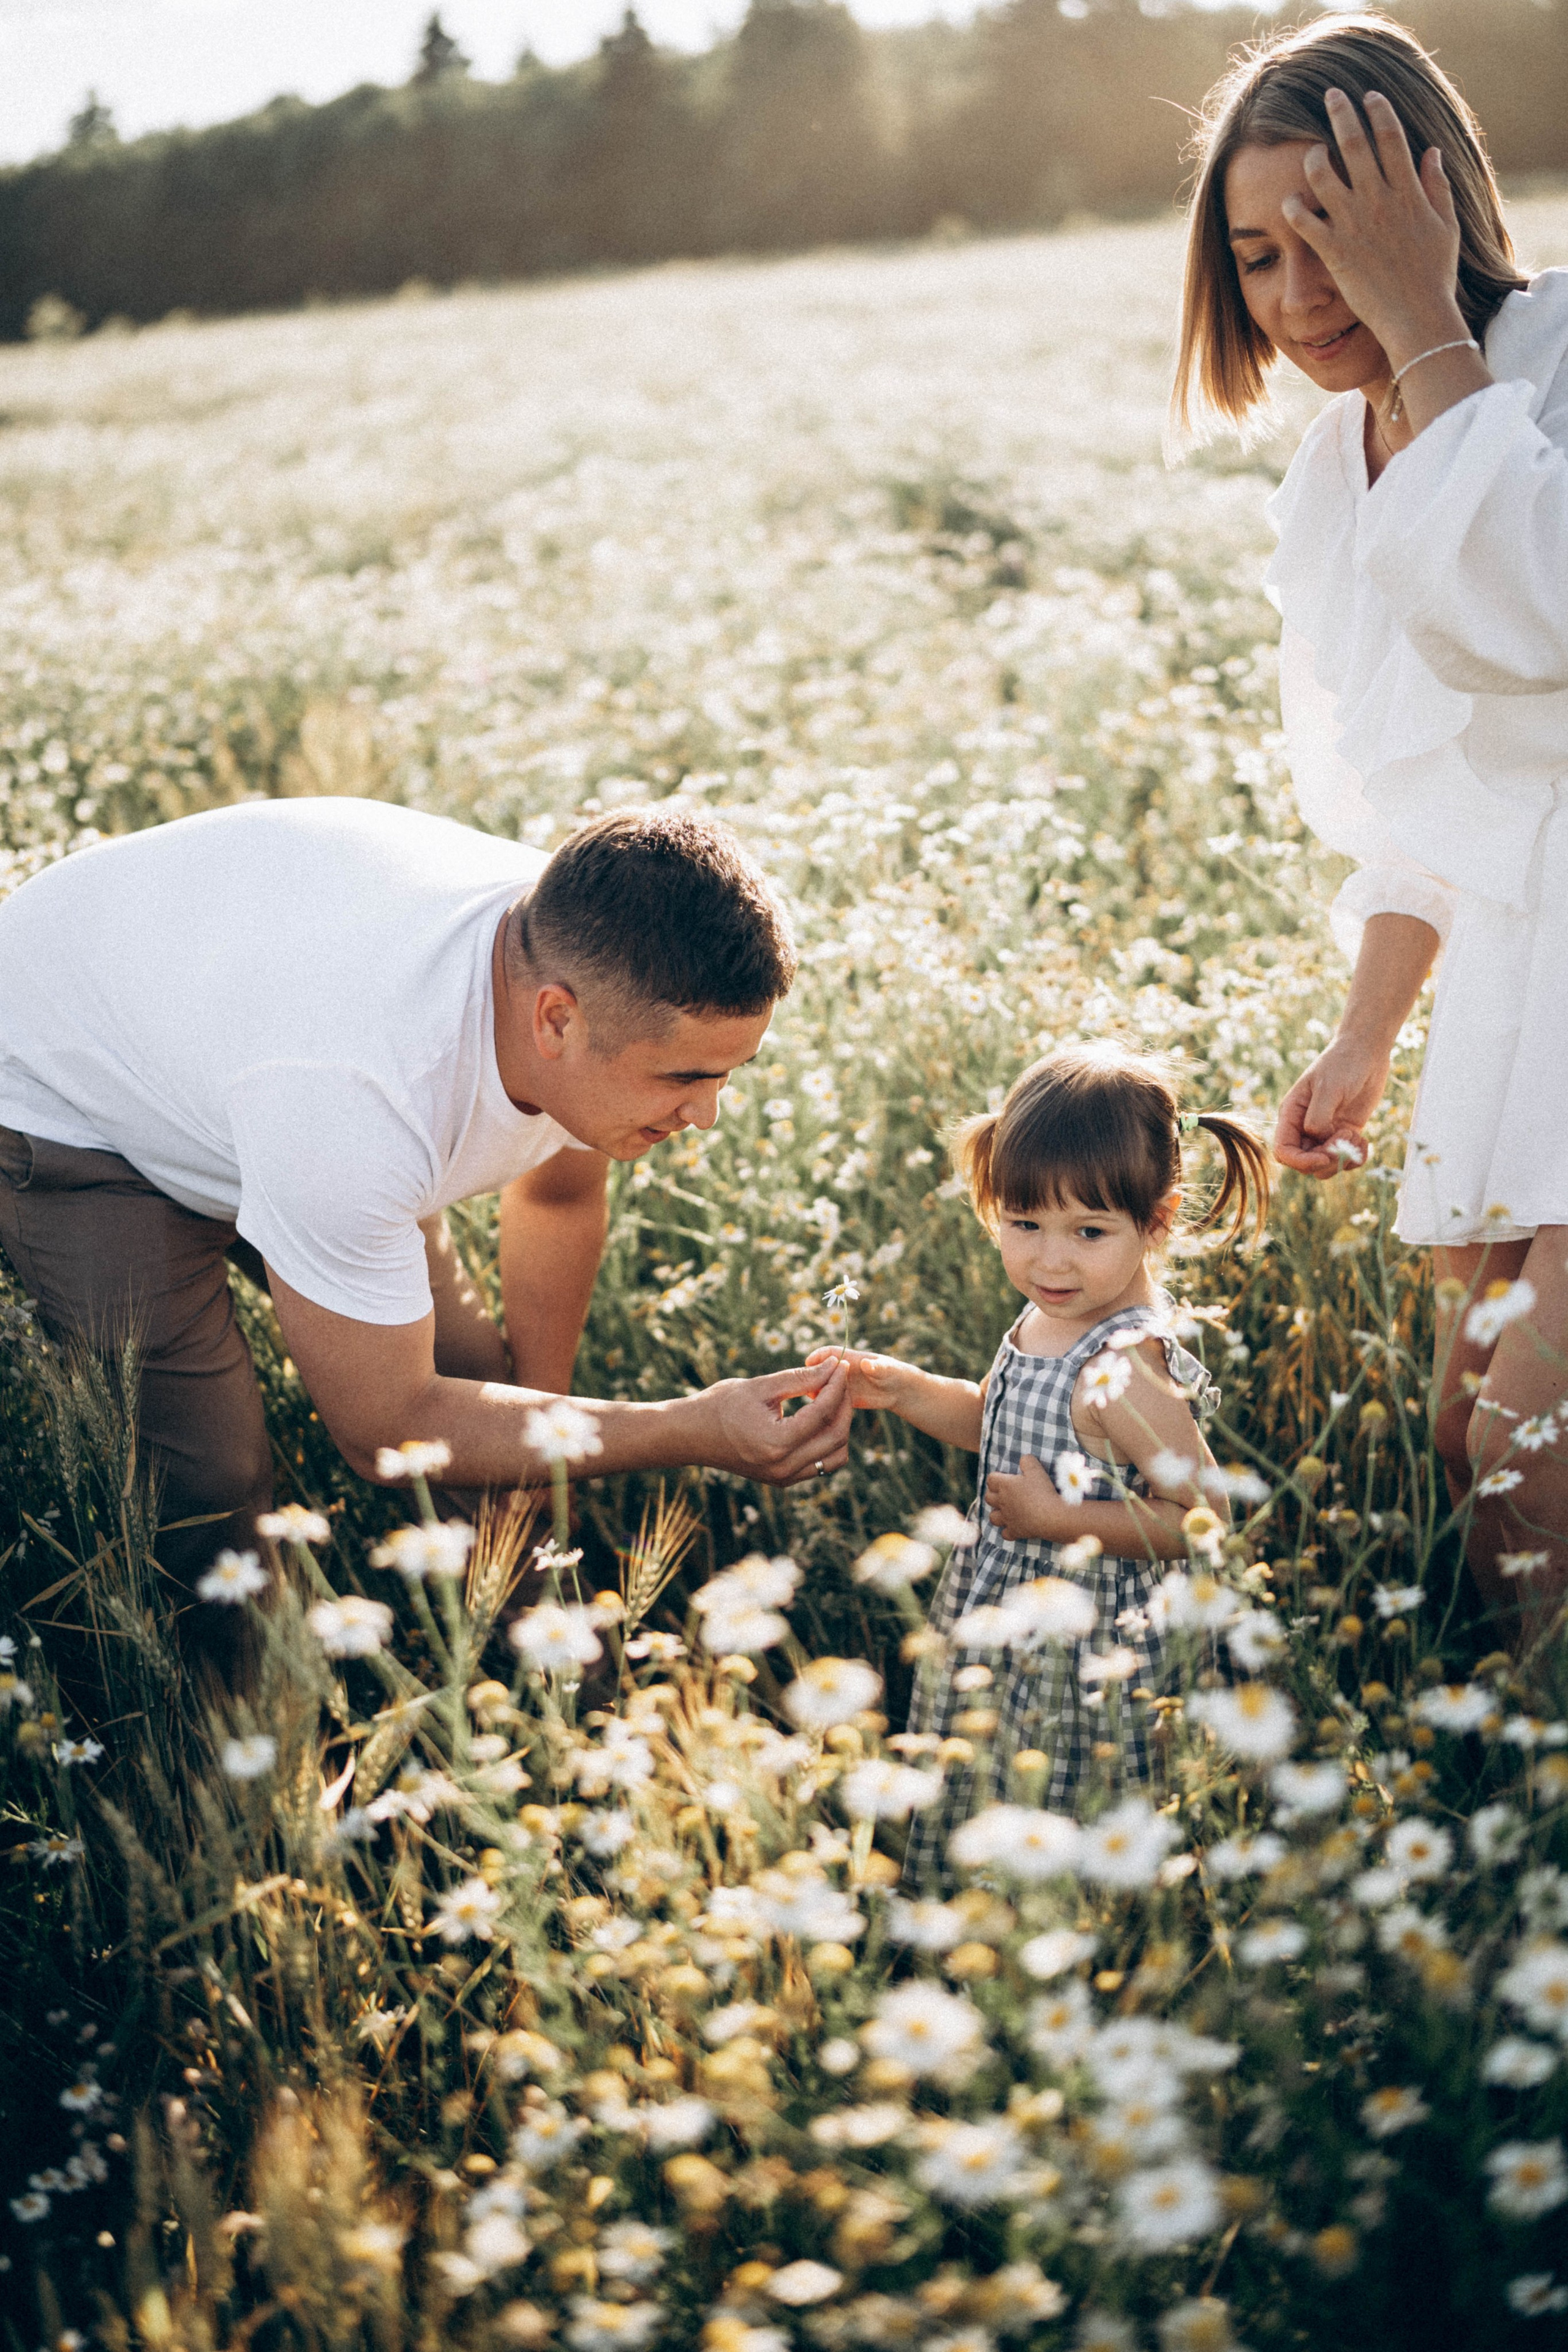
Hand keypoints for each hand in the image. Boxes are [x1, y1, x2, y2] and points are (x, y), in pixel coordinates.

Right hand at [698, 1362, 851, 1485]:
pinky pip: (821, 1464)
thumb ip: (800, 1378)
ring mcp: (784, 1478)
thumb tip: (834, 1366)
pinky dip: (828, 1442)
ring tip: (829, 1399)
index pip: (822, 1413)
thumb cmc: (721, 1405)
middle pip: (836, 1436)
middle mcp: (783, 1467)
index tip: (840, 1365)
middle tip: (839, 1379)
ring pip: (835, 1456)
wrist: (691, 1434)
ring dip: (840, 1426)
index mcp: (776, 1443)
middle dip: (844, 1404)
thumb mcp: (761, 1386)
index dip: (836, 1386)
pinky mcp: (783, 1480)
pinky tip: (818, 1418)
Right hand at [804, 1345, 910, 1412]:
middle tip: (805, 1385)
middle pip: (822, 1371)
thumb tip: (866, 1364)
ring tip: (811, 1399)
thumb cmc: (893, 1372)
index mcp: (850, 1358)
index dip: (818, 1356)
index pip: (829, 1353)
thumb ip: (875, 1367)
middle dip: (813, 1376)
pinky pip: (831, 1402)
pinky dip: (824, 1405)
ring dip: (816, 1391)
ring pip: (823, 1387)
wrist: (898, 1389)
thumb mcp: (886, 1368)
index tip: (809, 1362)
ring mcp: (842, 1385)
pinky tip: (820, 1412)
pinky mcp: (844, 1400)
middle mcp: (842, 1371)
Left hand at [987, 1454, 1066, 1540]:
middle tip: (1005, 1493)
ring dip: (997, 1513)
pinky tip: (1015, 1527)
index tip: (1005, 1478)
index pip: (991, 1479)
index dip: (997, 1477)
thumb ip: (1027, 1461)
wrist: (1051, 1516)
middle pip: (988, 1498)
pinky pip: (1005, 1534)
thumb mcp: (1036, 1470)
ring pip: (993, 1517)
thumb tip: (1023, 1459)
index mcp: (1004, 1486)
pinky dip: (1008, 1531)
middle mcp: (1002, 1502)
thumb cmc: (1042, 1490)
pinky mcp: (1015, 1532)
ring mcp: (1007, 1519)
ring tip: (1006, 1511)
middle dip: (993, 1494)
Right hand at [1273, 1034, 1387, 1178]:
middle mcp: (1304, 1127)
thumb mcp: (1328, 1088)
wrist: (1366, 1053)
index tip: (1325, 1156)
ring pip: (1325, 1165)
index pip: (1284, 1151)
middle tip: (1346, 1137)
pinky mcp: (1344, 1134)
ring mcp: (1325, 1132)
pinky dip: (1356, 1158)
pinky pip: (1345, 1159)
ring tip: (1357, 1137)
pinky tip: (1365, 1142)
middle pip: (1305, 1162)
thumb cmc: (1342, 1064)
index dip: (1301, 1162)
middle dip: (1327, 1159)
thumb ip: (1318, 1118)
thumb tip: (1318, 1139)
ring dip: (1342, 1160)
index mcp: (1292, 1115)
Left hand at [1284, 89, 1465, 367]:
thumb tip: (1432, 152)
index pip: (1391, 137)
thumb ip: (1437, 187)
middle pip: (1355, 143)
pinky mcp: (1335, 252)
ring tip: (1310, 152)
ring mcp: (1355, 225)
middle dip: (1341, 113)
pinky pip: (1305, 221)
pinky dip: (1293, 207)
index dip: (1378, 111)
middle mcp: (1379, 201)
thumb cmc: (1434, 277)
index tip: (1369, 96)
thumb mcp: (1446, 227)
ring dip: (1313, 157)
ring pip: (1323, 176)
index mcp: (1408, 192)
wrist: (1418, 319)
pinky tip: (1288, 202)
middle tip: (1330, 94)